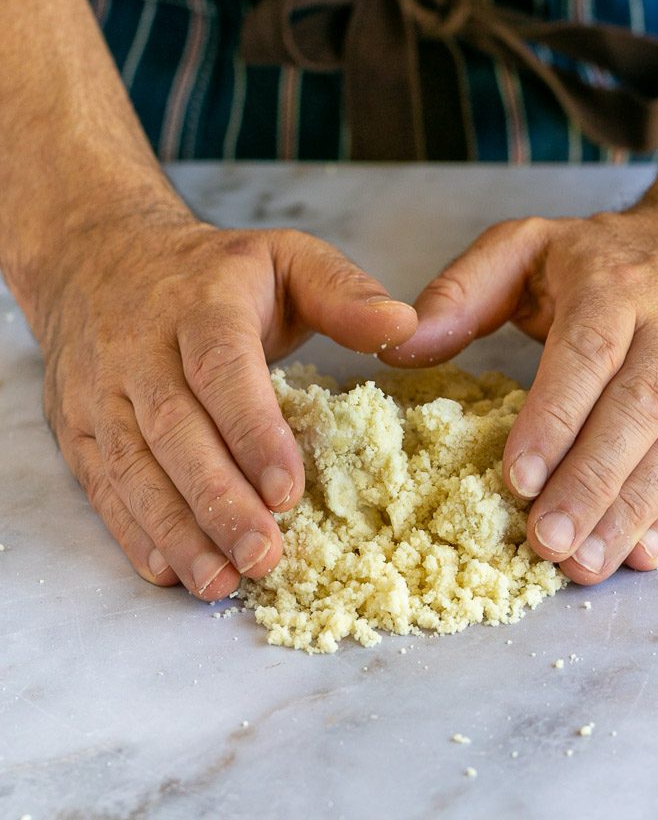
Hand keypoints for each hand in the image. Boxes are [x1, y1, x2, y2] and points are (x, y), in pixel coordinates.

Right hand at [38, 214, 415, 599]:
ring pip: (132, 465)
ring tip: (219, 580)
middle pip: (173, 429)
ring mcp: (100, 389)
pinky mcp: (77, 423)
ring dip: (175, 528)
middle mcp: (140, 347)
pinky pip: (100, 481)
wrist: (100, 257)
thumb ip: (343, 291)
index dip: (251, 431)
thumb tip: (402, 326)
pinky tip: (168, 569)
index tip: (287, 491)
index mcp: (200, 304)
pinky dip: (132, 529)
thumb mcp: (285, 257)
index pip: (220, 369)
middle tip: (263, 556)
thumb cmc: (212, 271)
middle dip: (218, 499)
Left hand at [384, 197, 657, 583]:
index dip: (553, 419)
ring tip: (586, 563)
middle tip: (547, 542)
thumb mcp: (532, 245)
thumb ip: (463, 292)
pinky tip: (644, 551)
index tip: (517, 479)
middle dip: (590, 483)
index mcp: (614, 286)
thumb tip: (399, 347)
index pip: (586, 356)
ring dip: (633, 510)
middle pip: (636, 412)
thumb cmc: (617, 253)